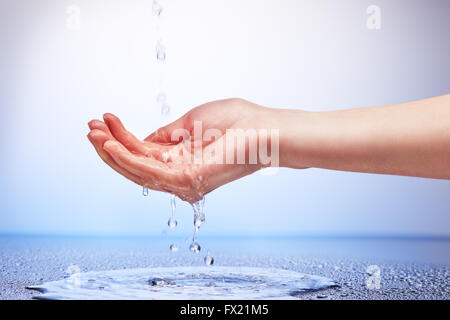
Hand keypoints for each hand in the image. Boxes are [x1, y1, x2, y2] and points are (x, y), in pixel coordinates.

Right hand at [87, 98, 274, 202]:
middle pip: (135, 165)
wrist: (264, 128)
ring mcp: (183, 180)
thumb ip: (165, 134)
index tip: (105, 118)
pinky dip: (127, 158)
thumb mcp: (191, 122)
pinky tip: (111, 144)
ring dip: (112, 153)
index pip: (143, 153)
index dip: (121, 138)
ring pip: (137, 171)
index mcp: (180, 159)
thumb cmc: (237, 122)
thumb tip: (143, 138)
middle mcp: (178, 174)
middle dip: (110, 147)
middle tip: (91, 127)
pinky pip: (149, 172)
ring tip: (94, 133)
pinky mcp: (188, 180)